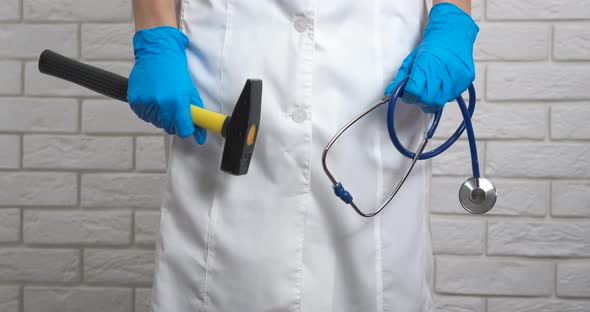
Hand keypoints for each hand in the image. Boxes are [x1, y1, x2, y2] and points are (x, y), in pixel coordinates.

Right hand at [128, 26, 206, 143]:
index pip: (183, 130)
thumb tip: (200, 136)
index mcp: (178, 102)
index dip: (185, 129)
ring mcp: (147, 102)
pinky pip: (143, 115)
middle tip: (174, 107)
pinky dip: (148, 111)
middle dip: (173, 121)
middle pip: (169, 127)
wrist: (158, 53)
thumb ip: (197, 115)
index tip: (186, 125)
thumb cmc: (176, 71)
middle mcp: (161, 104)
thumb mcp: (191, 93)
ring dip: (160, 115)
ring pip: (155, 122)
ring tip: (162, 98)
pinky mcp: (135, 101)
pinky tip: (152, 98)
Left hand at [385, 3, 478, 112]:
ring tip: (430, 89)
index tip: (407, 93)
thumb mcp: (411, 60)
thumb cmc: (431, 47)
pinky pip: (452, 97)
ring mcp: (455, 78)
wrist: (453, 35)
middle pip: (427, 100)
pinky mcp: (465, 81)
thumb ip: (400, 78)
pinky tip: (442, 85)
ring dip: (432, 100)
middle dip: (419, 100)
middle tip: (418, 94)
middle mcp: (442, 73)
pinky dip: (444, 95)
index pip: (414, 91)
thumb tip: (389, 92)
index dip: (408, 95)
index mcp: (425, 66)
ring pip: (440, 102)